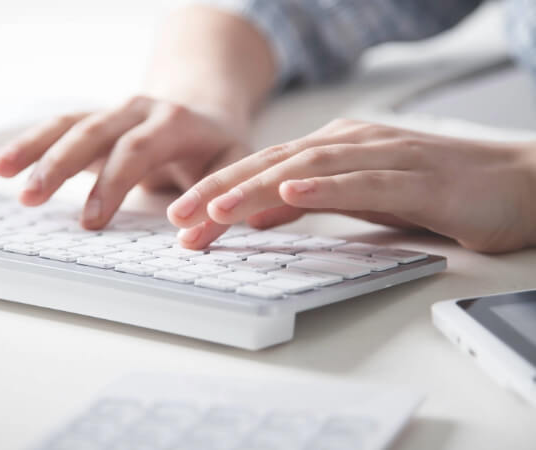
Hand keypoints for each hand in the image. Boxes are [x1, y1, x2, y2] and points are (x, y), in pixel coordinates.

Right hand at [0, 95, 249, 228]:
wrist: (203, 110)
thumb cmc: (216, 148)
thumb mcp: (231, 170)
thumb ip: (217, 206)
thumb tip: (191, 242)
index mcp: (175, 121)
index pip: (138, 148)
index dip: (113, 182)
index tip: (92, 221)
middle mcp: (139, 110)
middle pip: (94, 130)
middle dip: (60, 163)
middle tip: (31, 198)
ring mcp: (113, 113)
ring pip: (68, 123)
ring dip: (34, 148)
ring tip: (0, 173)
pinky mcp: (94, 122)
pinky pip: (57, 127)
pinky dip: (28, 144)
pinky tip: (1, 164)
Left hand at [167, 119, 535, 252]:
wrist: (515, 183)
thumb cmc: (434, 189)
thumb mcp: (355, 197)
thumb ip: (309, 202)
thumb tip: (257, 215)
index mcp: (331, 149)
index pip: (260, 170)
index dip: (216, 193)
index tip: (180, 221)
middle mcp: (349, 144)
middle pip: (271, 165)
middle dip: (219, 190)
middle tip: (177, 217)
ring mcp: (383, 155)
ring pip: (306, 169)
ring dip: (257, 189)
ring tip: (216, 210)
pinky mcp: (416, 177)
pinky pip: (364, 180)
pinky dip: (325, 188)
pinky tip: (292, 196)